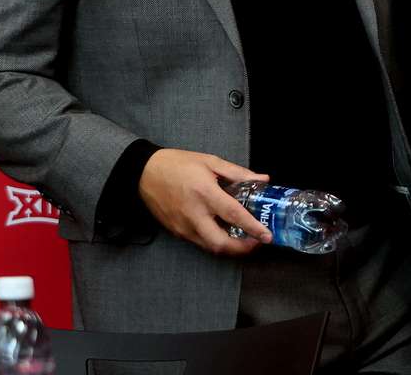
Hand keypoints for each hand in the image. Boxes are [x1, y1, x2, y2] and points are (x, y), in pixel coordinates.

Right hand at [138, 149, 273, 255]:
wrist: (144, 172)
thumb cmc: (178, 163)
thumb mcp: (210, 161)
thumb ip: (237, 173)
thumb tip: (262, 179)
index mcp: (204, 193)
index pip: (234, 215)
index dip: (253, 228)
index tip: (267, 236)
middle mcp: (194, 214)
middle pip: (221, 244)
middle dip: (242, 249)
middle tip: (256, 242)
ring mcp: (183, 226)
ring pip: (210, 247)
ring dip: (229, 247)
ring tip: (243, 238)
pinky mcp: (177, 232)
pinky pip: (199, 242)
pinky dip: (214, 241)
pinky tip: (222, 231)